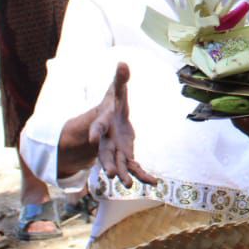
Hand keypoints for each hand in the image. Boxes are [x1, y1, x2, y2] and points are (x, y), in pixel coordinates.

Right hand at [89, 62, 155, 188]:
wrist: (108, 118)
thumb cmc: (111, 103)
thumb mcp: (115, 91)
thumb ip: (119, 80)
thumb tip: (123, 63)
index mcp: (103, 123)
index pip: (98, 127)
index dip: (96, 132)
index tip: (94, 139)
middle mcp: (107, 140)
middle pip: (105, 153)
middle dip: (108, 163)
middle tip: (111, 175)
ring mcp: (116, 149)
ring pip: (119, 164)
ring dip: (124, 175)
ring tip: (128, 186)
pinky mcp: (126, 154)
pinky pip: (134, 167)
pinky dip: (143, 175)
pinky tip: (154, 183)